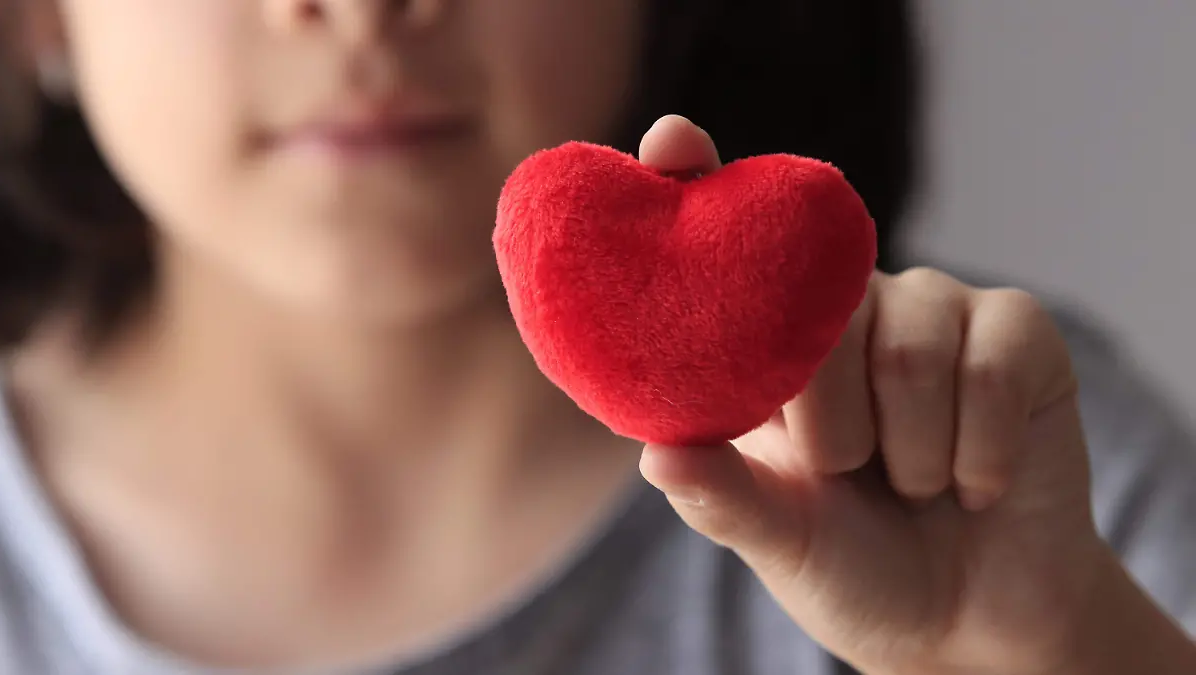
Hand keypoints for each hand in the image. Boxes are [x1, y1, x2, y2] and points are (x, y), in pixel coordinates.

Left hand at [636, 116, 1119, 674]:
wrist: (966, 620)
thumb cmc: (852, 566)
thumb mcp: (776, 538)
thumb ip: (720, 496)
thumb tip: (655, 453)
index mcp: (771, 345)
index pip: (731, 243)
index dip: (698, 180)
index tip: (671, 140)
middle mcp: (849, 307)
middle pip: (827, 301)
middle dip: (829, 418)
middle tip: (840, 473)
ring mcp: (935, 310)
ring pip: (910, 342)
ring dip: (909, 449)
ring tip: (911, 485)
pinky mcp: (1018, 331)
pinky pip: (990, 364)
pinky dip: (976, 450)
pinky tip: (974, 484)